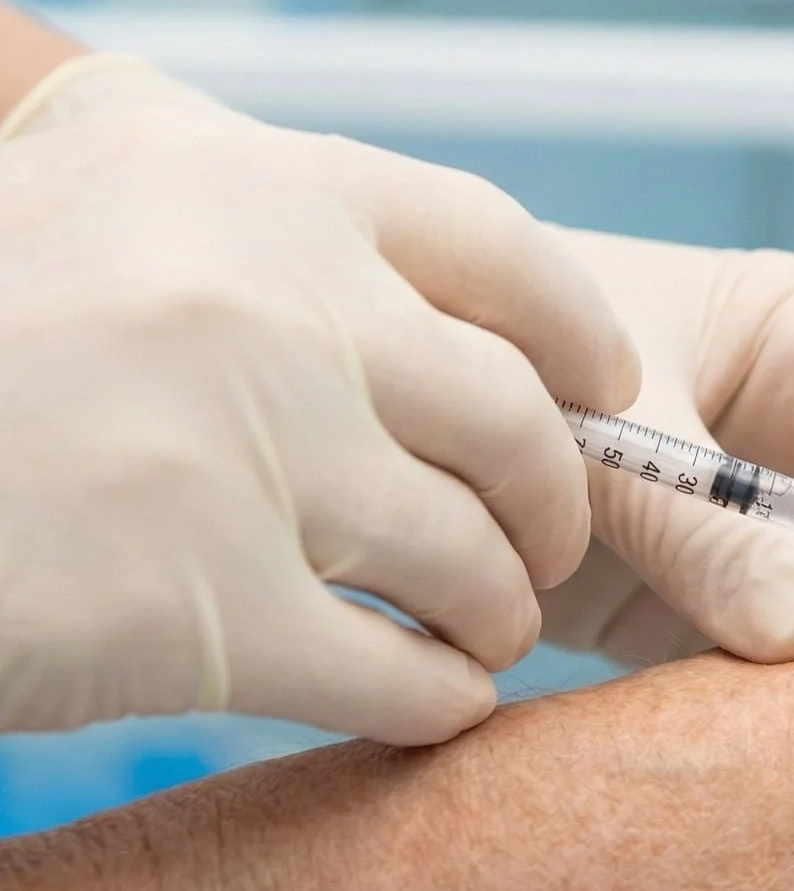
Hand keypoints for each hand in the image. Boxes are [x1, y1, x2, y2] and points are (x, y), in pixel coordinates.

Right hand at [0, 55, 638, 741]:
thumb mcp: (88, 204)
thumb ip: (246, 217)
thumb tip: (420, 288)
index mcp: (247, 186)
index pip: (493, 245)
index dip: (576, 328)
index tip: (609, 388)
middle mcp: (264, 303)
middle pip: (510, 421)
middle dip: (557, 501)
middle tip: (550, 548)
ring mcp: (243, 455)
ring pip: (470, 557)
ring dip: (503, 609)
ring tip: (491, 630)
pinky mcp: (204, 612)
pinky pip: (397, 675)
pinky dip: (441, 702)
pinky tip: (441, 705)